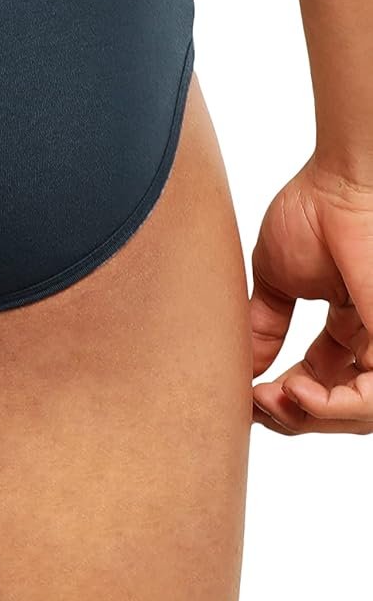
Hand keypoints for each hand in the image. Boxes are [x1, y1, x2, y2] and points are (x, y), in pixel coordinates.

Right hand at [250, 159, 372, 433]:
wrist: (342, 183)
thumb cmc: (316, 209)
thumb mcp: (277, 280)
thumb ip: (263, 325)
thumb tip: (242, 365)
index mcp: (353, 323)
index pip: (322, 383)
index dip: (285, 398)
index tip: (249, 392)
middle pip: (337, 405)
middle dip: (292, 414)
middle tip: (257, 402)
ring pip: (357, 413)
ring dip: (308, 417)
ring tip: (274, 400)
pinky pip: (370, 402)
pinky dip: (330, 408)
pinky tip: (296, 392)